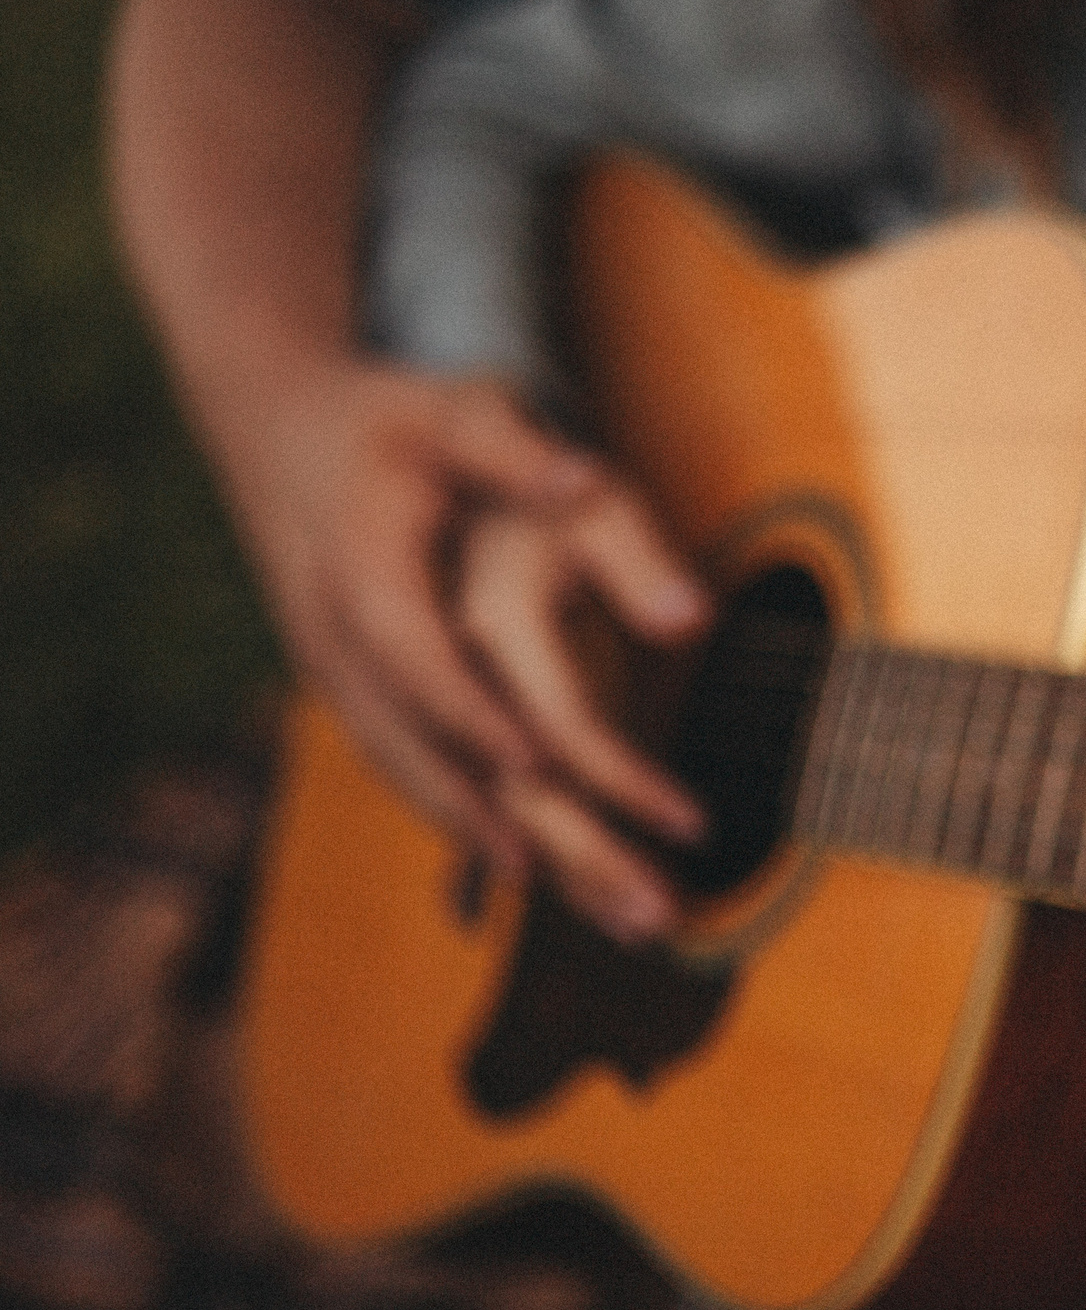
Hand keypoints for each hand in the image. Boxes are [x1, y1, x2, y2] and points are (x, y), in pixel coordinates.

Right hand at [225, 365, 705, 907]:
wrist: (276, 428)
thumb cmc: (386, 417)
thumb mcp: (456, 410)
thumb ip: (519, 451)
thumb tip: (585, 480)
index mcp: (362, 572)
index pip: (415, 655)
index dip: (470, 711)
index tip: (538, 761)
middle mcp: (337, 641)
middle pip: (414, 747)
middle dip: (498, 819)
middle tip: (582, 879)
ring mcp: (336, 675)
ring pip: (408, 772)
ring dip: (489, 837)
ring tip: (582, 899)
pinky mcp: (351, 692)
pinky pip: (405, 768)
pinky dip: (464, 818)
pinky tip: (530, 865)